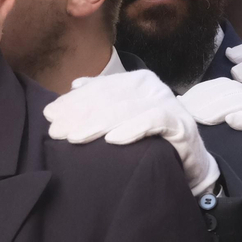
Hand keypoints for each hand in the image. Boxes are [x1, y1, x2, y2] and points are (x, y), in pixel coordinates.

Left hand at [42, 70, 220, 195]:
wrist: (191, 161)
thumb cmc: (152, 139)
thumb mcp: (125, 117)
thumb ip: (103, 100)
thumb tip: (75, 85)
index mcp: (136, 81)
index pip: (99, 88)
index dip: (73, 101)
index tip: (50, 116)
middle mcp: (151, 87)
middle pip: (109, 98)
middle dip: (79, 115)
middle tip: (56, 131)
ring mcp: (167, 102)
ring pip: (126, 109)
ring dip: (97, 123)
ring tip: (74, 137)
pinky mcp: (180, 123)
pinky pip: (154, 121)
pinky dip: (132, 129)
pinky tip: (112, 140)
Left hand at [180, 78, 241, 174]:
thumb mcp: (235, 137)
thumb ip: (216, 124)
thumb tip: (185, 114)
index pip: (222, 87)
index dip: (201, 93)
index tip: (183, 104)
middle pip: (231, 91)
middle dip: (206, 99)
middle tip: (188, 111)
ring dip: (221, 107)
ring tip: (202, 117)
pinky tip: (231, 122)